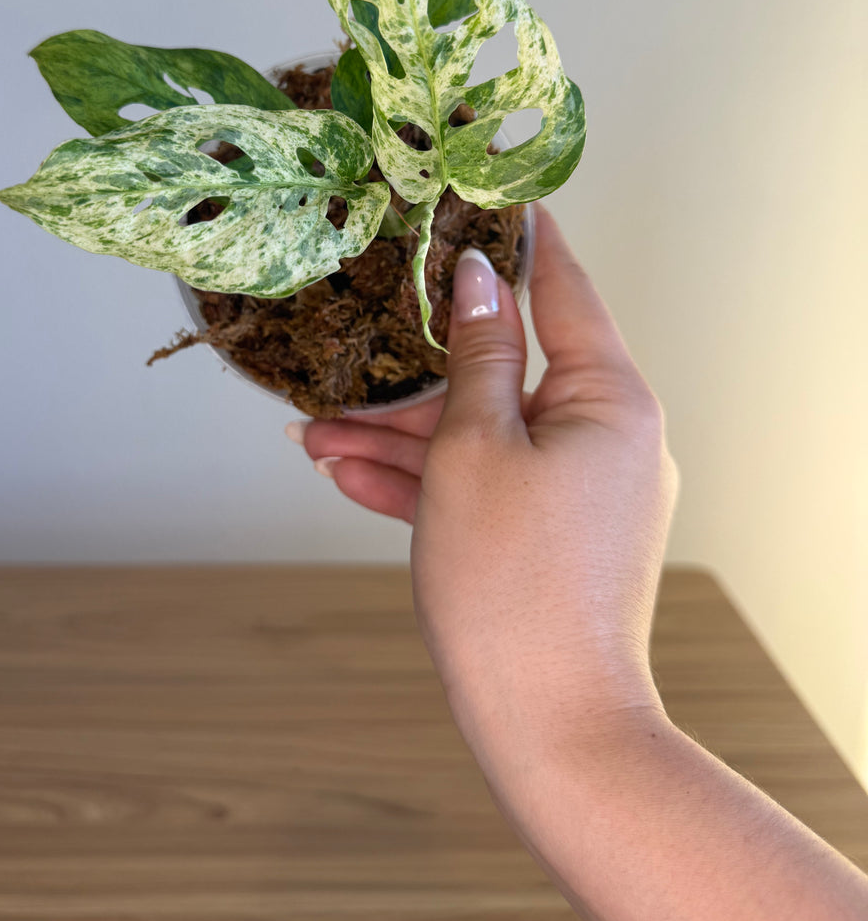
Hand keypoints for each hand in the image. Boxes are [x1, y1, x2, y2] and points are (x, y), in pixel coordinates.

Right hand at [290, 204, 678, 756]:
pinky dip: (422, 482)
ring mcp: (578, 491)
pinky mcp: (550, 536)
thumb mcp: (474, 450)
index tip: (488, 191)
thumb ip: (476, 357)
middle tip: (348, 339)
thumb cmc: (512, 583)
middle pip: (503, 373)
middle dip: (414, 372)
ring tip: (311, 430)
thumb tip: (478, 280)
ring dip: (398, 436)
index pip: (562, 289)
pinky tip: (342, 473)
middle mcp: (605, 437)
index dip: (520, 238)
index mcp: (609, 399)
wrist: (549, 728)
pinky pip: (482, 488)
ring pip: (480, 436)